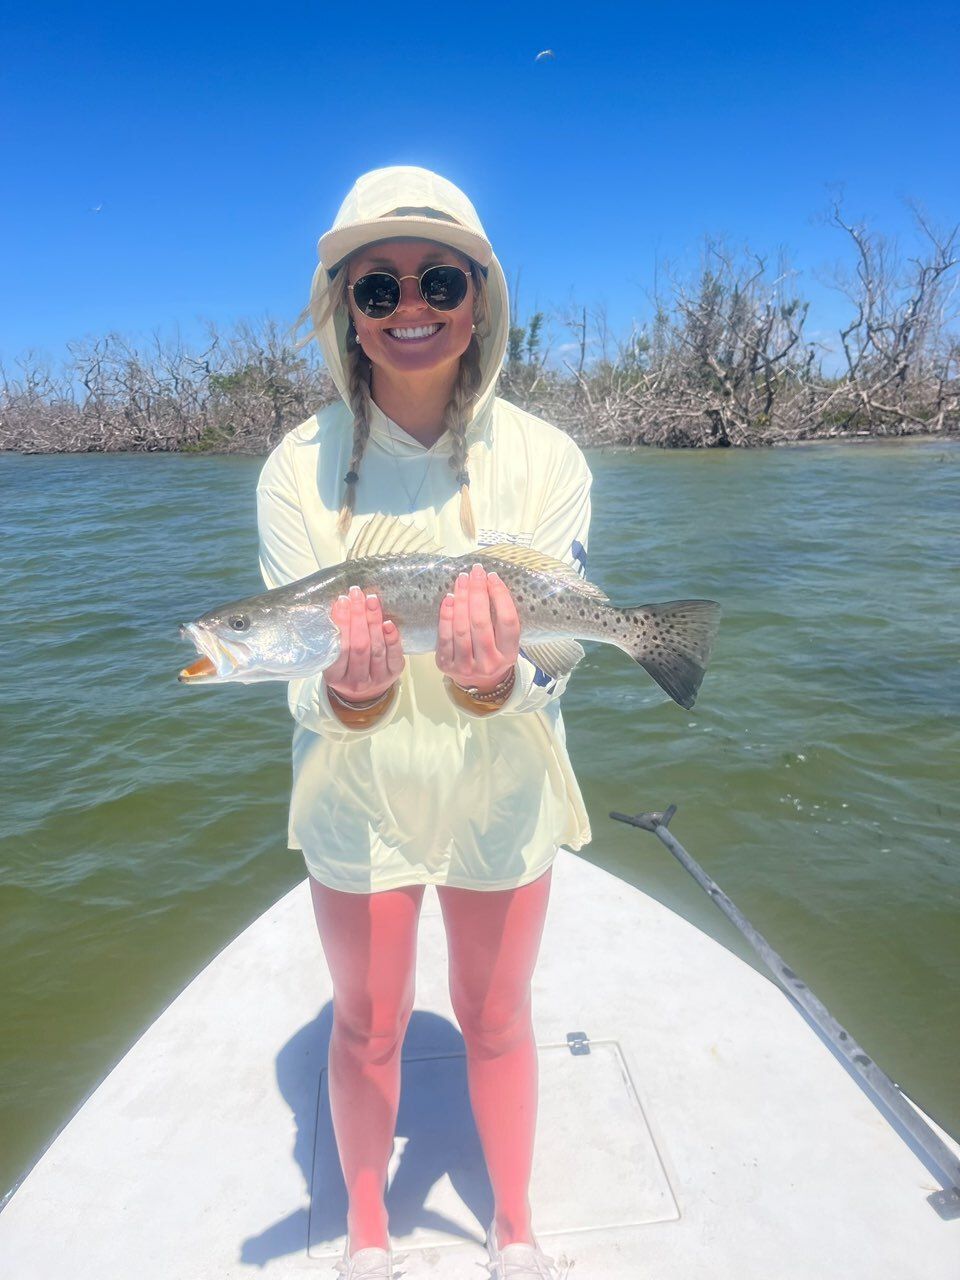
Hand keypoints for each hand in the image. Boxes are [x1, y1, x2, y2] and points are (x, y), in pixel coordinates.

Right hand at [324, 584, 404, 702]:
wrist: (365, 691)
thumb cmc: (347, 667)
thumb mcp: (333, 658)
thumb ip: (334, 639)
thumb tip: (340, 604)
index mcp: (336, 677)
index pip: (339, 648)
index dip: (341, 623)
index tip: (342, 601)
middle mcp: (356, 681)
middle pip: (359, 646)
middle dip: (358, 616)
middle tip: (357, 594)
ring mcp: (377, 678)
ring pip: (376, 648)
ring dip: (374, 621)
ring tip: (371, 600)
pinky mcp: (393, 673)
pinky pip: (394, 655)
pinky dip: (392, 638)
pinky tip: (388, 623)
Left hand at [436, 563, 520, 692]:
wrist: (479, 683)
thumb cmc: (494, 653)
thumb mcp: (506, 642)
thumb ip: (500, 619)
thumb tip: (486, 583)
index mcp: (509, 655)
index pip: (508, 622)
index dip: (500, 596)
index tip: (492, 577)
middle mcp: (489, 662)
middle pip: (481, 623)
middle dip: (477, 593)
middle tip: (475, 572)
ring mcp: (466, 666)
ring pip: (461, 628)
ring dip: (461, 600)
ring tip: (461, 580)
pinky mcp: (447, 665)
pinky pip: (444, 636)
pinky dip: (446, 616)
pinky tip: (449, 599)